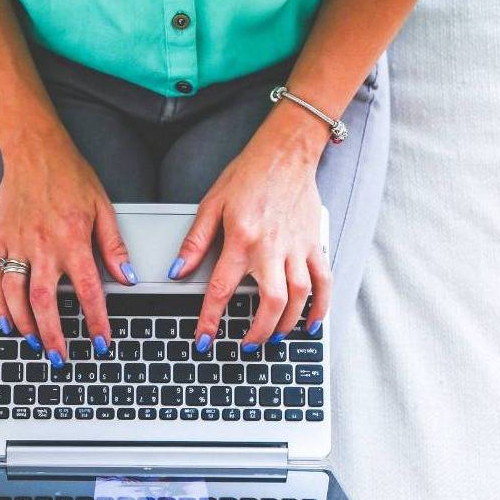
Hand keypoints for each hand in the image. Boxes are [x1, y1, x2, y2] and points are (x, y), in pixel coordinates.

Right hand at [0, 132, 136, 365]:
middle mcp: (42, 245)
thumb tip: (127, 277)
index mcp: (72, 239)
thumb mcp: (102, 207)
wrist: (32, 148)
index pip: (87, 290)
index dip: (95, 321)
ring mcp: (17, 244)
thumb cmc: (68, 174)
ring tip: (34, 343)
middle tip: (59, 358)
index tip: (101, 342)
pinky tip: (7, 321)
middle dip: (53, 335)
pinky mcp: (1, 240)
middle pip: (44, 302)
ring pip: (16, 295)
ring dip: (25, 324)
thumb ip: (113, 246)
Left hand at [166, 124, 329, 350]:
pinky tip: (311, 325)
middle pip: (271, 303)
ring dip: (287, 325)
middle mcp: (271, 247)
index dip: (211, 320)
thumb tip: (177, 271)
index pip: (223, 289)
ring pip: (299, 297)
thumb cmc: (248, 175)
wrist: (286, 152)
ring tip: (273, 338)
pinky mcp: (314, 244)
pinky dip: (320, 307)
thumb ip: (194, 242)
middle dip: (258, 332)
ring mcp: (297, 247)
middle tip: (247, 347)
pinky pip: (323, 281)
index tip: (205, 342)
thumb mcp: (212, 204)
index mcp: (241, 239)